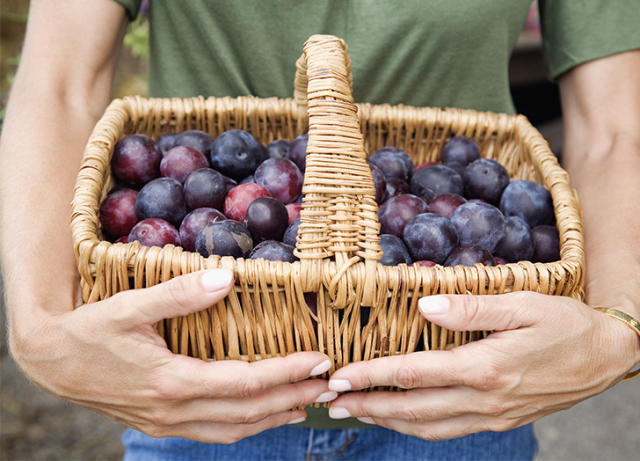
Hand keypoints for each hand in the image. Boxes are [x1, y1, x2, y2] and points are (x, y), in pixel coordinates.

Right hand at [9, 269, 335, 442]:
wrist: (50, 361)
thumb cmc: (89, 330)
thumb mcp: (130, 306)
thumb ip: (179, 294)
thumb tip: (228, 279)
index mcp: (171, 381)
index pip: (245, 382)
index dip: (286, 372)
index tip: (319, 360)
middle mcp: (174, 411)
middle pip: (248, 413)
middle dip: (292, 398)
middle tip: (326, 384)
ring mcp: (167, 423)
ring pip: (234, 430)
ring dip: (273, 417)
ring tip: (306, 403)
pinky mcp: (162, 424)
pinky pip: (214, 433)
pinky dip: (245, 426)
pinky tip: (261, 414)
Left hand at [326, 292, 638, 439]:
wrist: (607, 357)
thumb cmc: (566, 325)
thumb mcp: (523, 304)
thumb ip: (472, 307)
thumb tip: (424, 305)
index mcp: (485, 368)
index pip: (413, 373)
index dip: (371, 375)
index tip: (340, 377)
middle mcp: (484, 399)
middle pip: (411, 407)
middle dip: (367, 406)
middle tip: (331, 403)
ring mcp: (492, 416)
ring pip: (427, 426)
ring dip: (387, 421)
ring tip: (356, 414)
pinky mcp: (499, 421)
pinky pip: (449, 430)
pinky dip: (417, 427)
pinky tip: (401, 419)